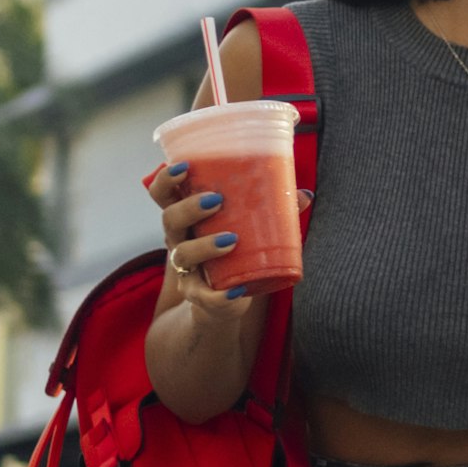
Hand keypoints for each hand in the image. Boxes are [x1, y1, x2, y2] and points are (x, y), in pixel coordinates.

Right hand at [146, 161, 268, 321]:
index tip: (184, 167)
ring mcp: (186, 268)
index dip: (166, 179)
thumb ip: (274, 210)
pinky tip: (235, 291)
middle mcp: (179, 239)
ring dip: (205, 245)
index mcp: (187, 217)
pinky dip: (219, 295)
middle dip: (189, 207)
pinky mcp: (197, 295)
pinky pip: (203, 296)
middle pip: (169, 219)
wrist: (225, 299)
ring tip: (232, 240)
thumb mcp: (249, 228)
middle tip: (216, 200)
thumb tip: (304, 194)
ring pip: (183, 254)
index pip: (163, 194)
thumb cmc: (235, 252)